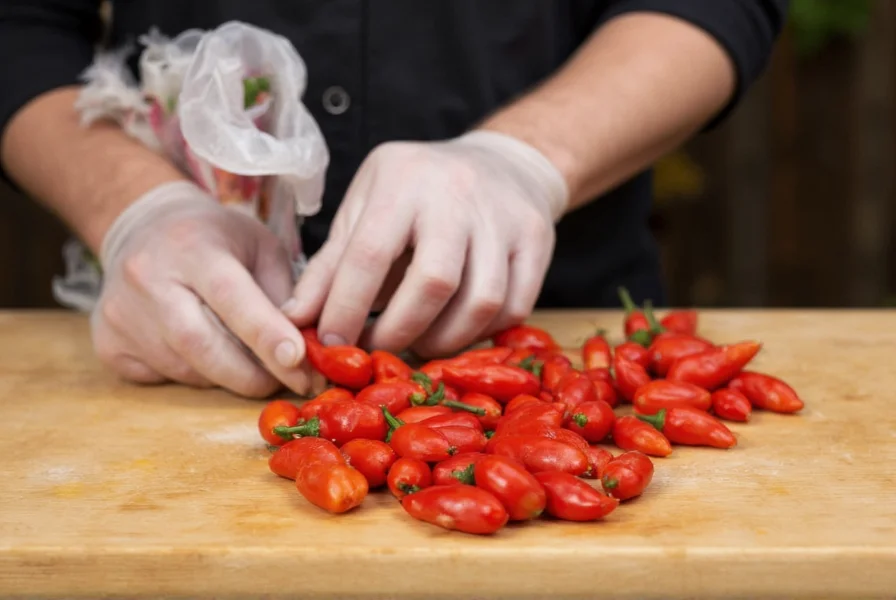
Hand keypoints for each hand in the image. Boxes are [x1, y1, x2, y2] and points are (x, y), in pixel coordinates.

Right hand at [91, 181, 310, 396]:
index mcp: (192, 247)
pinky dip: (197, 377)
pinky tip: (207, 355)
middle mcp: (147, 279)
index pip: (231, 298)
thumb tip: (305, 349)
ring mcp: (120, 314)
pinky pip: (163, 378)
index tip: (299, 363)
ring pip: (186, 370)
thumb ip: (286, 293)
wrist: (142, 227)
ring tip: (251, 364)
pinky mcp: (108, 343)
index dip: (266, 335)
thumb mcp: (260, 245)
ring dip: (228, 377)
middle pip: (203, 346)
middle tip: (289, 381)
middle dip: (253, 375)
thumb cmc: (215, 239)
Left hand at [286, 130, 568, 356]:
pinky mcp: (538, 241)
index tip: (331, 343)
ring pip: (481, 301)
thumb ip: (330, 264)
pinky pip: (514, 307)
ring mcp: (504, 217)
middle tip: (379, 349)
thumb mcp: (365, 208)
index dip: (346, 308)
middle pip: (434, 282)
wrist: (504, 162)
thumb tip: (294, 320)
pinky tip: (456, 329)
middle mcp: (457, 193)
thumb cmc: (419, 190)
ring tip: (418, 342)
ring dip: (443, 339)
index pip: (369, 254)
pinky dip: (481, 333)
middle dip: (399, 332)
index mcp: (402, 179)